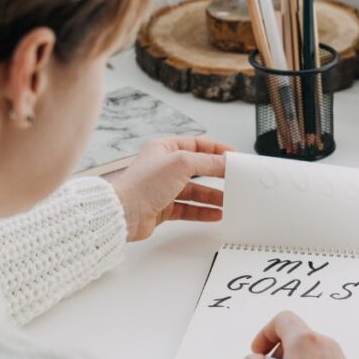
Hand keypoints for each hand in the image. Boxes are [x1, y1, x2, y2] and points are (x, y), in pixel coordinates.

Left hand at [104, 136, 232, 241]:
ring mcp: (163, 188)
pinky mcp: (163, 208)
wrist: (123, 212)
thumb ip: (207, 162)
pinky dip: (203, 211)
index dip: (216, 149)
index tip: (232, 156)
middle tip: (234, 179)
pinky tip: (216, 214)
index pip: (196, 144)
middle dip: (217, 175)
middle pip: (198, 169)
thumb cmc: (143, 184)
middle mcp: (163, 167)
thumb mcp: (181, 163)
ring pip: (194, 191)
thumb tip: (226, 161)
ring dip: (212, 196)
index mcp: (164, 148)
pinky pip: (188, 208)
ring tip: (229, 200)